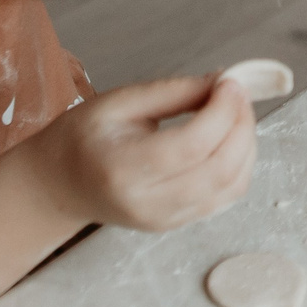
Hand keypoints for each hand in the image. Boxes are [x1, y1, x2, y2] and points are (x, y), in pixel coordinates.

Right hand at [26, 74, 255, 232]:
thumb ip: (173, 92)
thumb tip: (222, 82)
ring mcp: (165, 220)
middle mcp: (147, 203)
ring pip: (231, 187)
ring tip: (236, 112)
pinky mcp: (177, 223)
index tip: (231, 82)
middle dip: (241, 125)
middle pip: (219, 170)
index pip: (192, 145)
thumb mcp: (119, 102)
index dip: (222, 111)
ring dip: (246, 145)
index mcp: (123, 169)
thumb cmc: (83, 137)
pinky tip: (231, 138)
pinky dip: (240, 165)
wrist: (60, 186)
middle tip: (239, 93)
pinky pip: (226, 198)